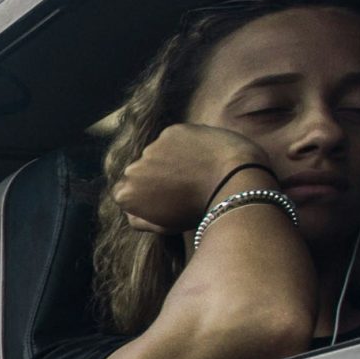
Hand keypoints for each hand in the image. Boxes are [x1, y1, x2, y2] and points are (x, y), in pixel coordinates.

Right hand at [112, 123, 272, 235]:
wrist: (234, 183)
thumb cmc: (200, 211)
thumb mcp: (165, 226)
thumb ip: (139, 220)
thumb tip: (131, 212)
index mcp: (126, 195)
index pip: (125, 192)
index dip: (146, 195)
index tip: (165, 199)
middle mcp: (132, 170)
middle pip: (138, 171)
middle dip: (155, 176)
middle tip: (183, 185)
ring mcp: (151, 148)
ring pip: (156, 153)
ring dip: (170, 159)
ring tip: (196, 171)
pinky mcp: (171, 132)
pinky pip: (173, 139)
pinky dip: (185, 146)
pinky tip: (202, 157)